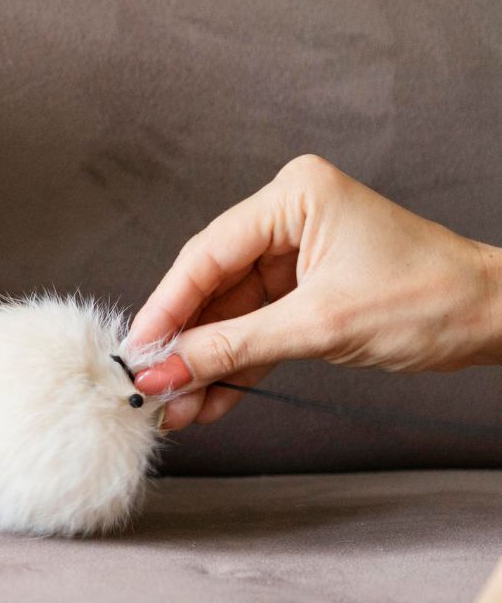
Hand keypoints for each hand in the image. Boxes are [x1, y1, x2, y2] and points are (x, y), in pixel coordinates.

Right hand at [127, 155, 501, 430]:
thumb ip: (235, 346)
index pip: (208, 254)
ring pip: (233, 312)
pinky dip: (239, 364)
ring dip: (208, 362)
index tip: (138, 350)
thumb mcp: (322, 325)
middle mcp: (289, 217)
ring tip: (177, 406)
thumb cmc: (431, 299)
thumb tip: (167, 369)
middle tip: (151, 385)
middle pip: (215, 284)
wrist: (500, 320)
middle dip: (186, 342)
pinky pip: (260, 327)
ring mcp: (299, 253)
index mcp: (293, 196)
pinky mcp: (309, 288)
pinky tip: (210, 398)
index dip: (168, 306)